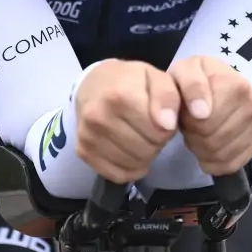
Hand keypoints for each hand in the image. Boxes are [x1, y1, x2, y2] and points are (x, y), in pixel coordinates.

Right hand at [74, 59, 180, 183]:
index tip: (161, 118)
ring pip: (133, 164)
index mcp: (120, 95)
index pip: (159, 132)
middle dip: (156, 142)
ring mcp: (89, 136)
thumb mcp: (156, 76)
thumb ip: (168, 96)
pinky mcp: (83, 151)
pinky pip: (118, 175)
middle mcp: (99, 117)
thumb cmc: (129, 81)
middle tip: (150, 128)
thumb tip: (167, 125)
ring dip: (144, 156)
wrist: (93, 85)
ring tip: (140, 137)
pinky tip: (130, 152)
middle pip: (146, 150)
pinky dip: (130, 168)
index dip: (167, 128)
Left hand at [168, 56, 251, 176]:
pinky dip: (214, 162)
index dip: (188, 122)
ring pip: (220, 155)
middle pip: (212, 141)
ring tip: (199, 133)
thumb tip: (201, 113)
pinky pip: (231, 165)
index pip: (204, 122)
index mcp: (236, 85)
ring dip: (202, 149)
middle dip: (194, 136)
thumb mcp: (186, 69)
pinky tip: (208, 148)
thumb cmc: (199, 77)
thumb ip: (191, 85)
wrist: (220, 81)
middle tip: (191, 124)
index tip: (187, 112)